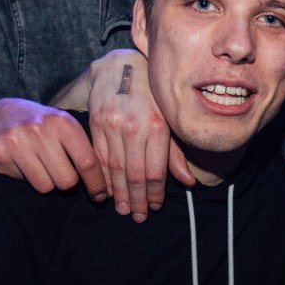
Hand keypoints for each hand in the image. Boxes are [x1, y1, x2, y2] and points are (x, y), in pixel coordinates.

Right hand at [0, 98, 106, 199]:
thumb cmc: (40, 125)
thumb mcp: (64, 126)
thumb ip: (84, 146)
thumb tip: (111, 180)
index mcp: (63, 122)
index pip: (87, 162)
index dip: (97, 184)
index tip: (102, 196)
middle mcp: (40, 129)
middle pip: (67, 181)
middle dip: (67, 183)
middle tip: (61, 173)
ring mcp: (17, 140)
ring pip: (45, 186)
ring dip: (46, 181)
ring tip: (39, 164)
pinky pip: (22, 181)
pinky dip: (24, 177)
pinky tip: (20, 161)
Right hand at [85, 49, 193, 221]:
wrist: (120, 68)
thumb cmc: (152, 96)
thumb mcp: (169, 119)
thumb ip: (176, 152)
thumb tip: (189, 182)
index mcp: (157, 126)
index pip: (154, 171)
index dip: (154, 194)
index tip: (154, 207)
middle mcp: (134, 126)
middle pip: (134, 174)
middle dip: (136, 199)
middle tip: (137, 217)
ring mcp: (112, 125)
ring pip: (114, 169)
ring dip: (118, 193)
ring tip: (122, 209)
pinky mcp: (95, 123)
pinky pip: (99, 158)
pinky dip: (103, 177)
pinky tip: (107, 190)